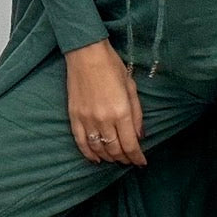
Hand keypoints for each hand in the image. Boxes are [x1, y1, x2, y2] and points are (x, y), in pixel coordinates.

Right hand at [65, 40, 147, 165]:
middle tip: (130, 161)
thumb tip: (138, 136)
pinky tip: (96, 159)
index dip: (137, 157)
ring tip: (115, 159)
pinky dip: (88, 153)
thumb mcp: (131, 88)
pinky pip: (81, 142)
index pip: (130, 144)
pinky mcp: (74, 117)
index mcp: (121, 111)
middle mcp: (104, 119)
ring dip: (108, 158)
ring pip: (98, 149)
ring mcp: (87, 119)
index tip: (141, 163)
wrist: (86, 54)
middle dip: (124, 159)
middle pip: (115, 149)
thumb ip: (136, 115)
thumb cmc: (112, 67)